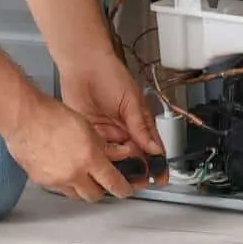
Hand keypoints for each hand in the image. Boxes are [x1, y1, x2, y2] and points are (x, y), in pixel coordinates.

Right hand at [2, 97, 141, 202]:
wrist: (22, 117)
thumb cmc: (50, 115)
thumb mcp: (86, 126)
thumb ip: (102, 145)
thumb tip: (116, 155)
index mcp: (89, 157)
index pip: (114, 183)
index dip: (124, 189)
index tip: (126, 190)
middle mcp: (74, 173)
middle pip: (95, 195)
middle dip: (100, 189)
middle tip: (101, 180)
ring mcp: (56, 180)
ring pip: (76, 194)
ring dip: (81, 186)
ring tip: (78, 171)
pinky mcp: (41, 181)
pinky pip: (58, 188)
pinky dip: (63, 181)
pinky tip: (60, 166)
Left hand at [54, 51, 165, 182]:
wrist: (83, 64)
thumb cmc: (110, 74)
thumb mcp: (131, 101)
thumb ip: (141, 126)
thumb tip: (155, 149)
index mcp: (138, 123)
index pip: (151, 149)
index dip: (156, 164)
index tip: (159, 178)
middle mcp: (123, 131)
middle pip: (134, 158)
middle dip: (137, 170)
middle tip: (138, 179)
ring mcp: (106, 133)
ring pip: (116, 158)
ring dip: (119, 165)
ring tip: (122, 167)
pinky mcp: (89, 133)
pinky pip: (98, 150)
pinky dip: (102, 157)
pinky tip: (105, 159)